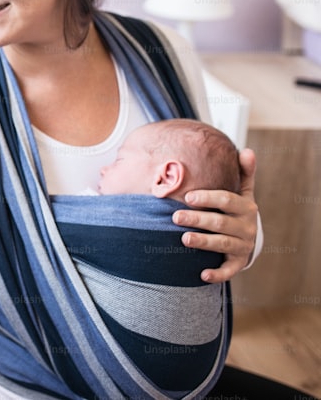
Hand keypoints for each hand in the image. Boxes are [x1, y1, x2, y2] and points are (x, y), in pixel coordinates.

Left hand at [173, 147, 258, 282]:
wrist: (248, 238)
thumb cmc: (236, 210)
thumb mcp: (242, 192)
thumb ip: (243, 173)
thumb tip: (248, 151)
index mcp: (245, 207)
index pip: (227, 200)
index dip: (209, 198)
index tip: (188, 196)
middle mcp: (246, 227)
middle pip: (220, 223)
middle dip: (198, 219)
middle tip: (175, 216)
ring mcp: (243, 246)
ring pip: (222, 244)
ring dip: (203, 242)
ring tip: (183, 239)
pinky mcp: (237, 262)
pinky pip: (229, 270)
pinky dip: (217, 273)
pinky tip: (202, 274)